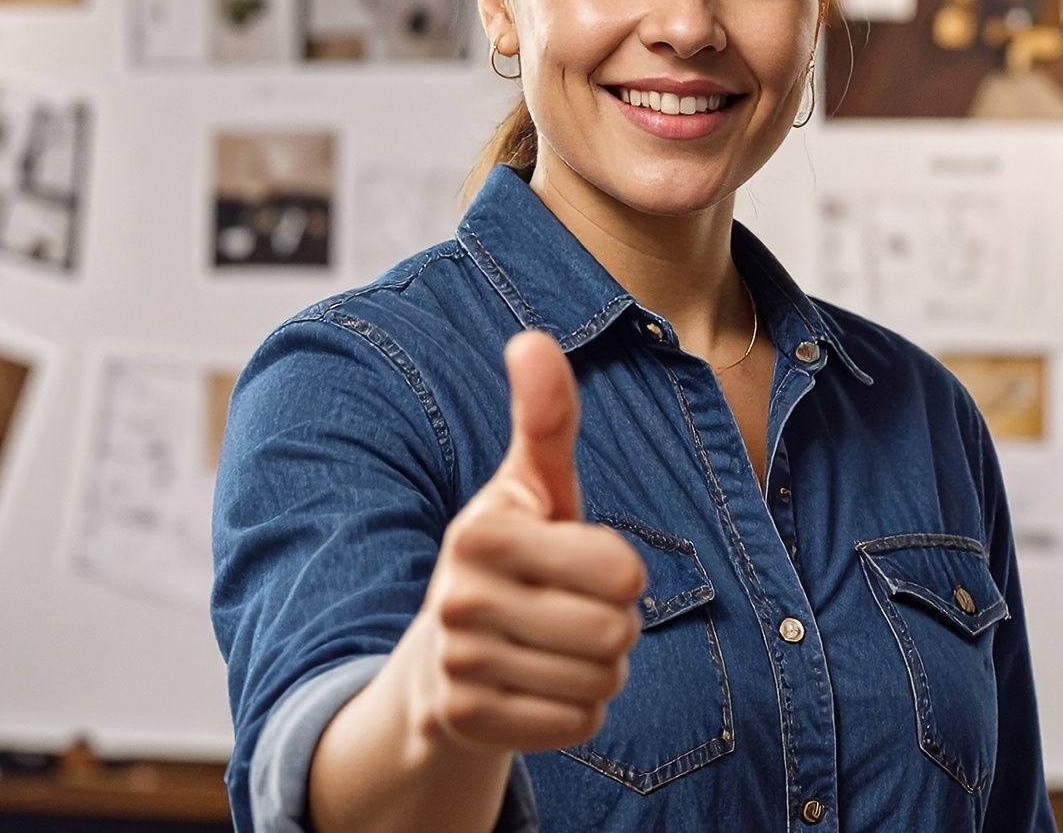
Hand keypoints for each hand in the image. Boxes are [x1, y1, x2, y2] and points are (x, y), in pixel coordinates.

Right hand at [414, 330, 646, 752]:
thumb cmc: (513, 555)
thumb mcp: (533, 485)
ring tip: (556, 647)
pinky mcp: (467, 723)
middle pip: (615, 633)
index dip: (621, 572)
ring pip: (600, 683)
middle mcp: (458, 599)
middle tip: (573, 612)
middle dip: (615, 627)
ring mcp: (457, 666)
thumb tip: (532, 338)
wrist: (441, 658)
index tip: (582, 564)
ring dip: (598, 670)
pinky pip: (577, 724)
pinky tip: (539, 686)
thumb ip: (545, 417)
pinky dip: (575, 711)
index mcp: (481, 532)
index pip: (621, 571)